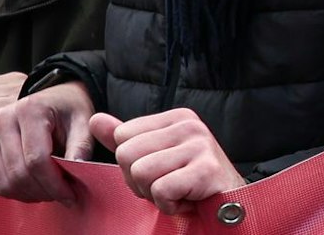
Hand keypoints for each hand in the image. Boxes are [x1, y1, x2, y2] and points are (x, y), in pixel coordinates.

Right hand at [0, 79, 95, 204]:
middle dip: (41, 192)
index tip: (70, 195)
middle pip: (17, 173)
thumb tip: (78, 170)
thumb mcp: (84, 121)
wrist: (51, 99)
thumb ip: (81, 146)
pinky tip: (30, 189)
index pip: (36, 159)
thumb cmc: (69, 109)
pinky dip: (10, 193)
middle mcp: (2, 118)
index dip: (53, 184)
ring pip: (2, 181)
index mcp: (29, 109)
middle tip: (61, 196)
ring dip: (26, 195)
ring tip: (47, 192)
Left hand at [90, 107, 244, 216]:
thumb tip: (94, 120)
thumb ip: (126, 139)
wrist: (228, 202)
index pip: (123, 136)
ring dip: (154, 195)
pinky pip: (161, 190)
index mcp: (176, 118)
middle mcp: (189, 125)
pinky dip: (169, 205)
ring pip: (140, 173)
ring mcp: (200, 145)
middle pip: (126, 154)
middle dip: (139, 182)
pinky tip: (186, 200)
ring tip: (177, 192)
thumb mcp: (154, 156)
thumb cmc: (187, 181)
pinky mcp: (206, 170)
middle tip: (166, 185)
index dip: (132, 164)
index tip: (159, 171)